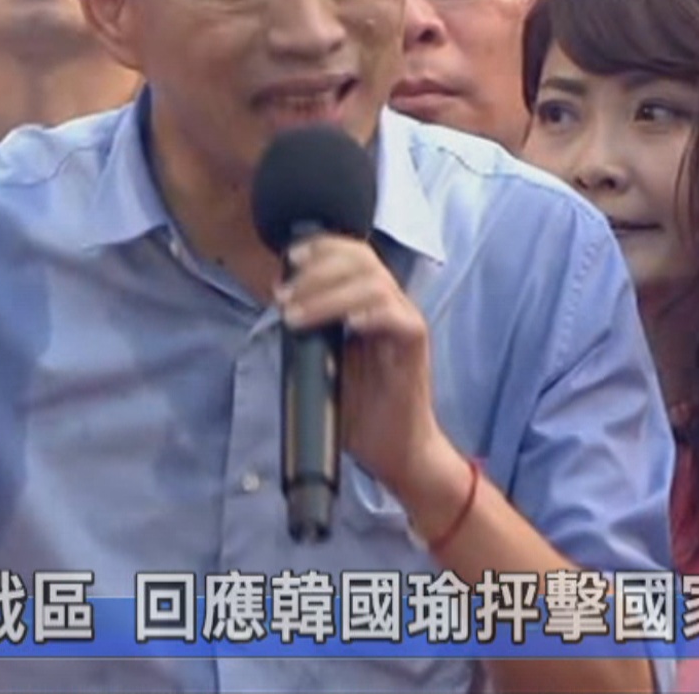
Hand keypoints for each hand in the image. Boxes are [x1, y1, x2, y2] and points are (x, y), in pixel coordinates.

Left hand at [275, 235, 449, 496]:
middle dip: (318, 270)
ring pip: (375, 285)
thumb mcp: (325, 360)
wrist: (394, 449)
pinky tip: (348, 325)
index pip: (353, 255)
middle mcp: (390, 304)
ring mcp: (405, 323)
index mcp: (369, 302)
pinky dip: (370, 315)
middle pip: (364, 260)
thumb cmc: (359, 408)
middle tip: (285, 296)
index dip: (323, 247)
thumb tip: (283, 303)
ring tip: (298, 317)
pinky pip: (398, 318)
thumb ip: (313, 330)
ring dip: (330, 295)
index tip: (290, 259)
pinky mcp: (415, 347)